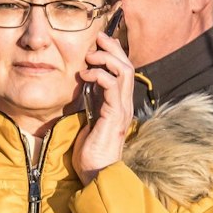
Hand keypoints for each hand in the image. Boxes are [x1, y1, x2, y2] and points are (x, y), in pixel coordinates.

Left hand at [72, 31, 133, 184]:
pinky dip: (99, 74)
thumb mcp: (90, 120)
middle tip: (98, 38)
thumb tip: (84, 86)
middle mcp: (125, 104)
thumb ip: (92, 103)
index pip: (123, 71)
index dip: (115, 52)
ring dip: (107, 58)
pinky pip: (112, 85)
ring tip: (90, 56)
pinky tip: (85, 74)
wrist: (96, 173)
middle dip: (113, 48)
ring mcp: (122, 109)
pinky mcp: (114, 115)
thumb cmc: (90, 152)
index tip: (99, 42)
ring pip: (124, 71)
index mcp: (120, 104)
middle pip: (127, 65)